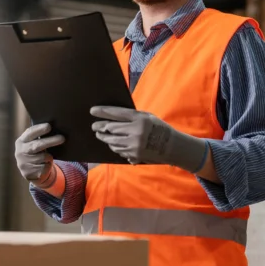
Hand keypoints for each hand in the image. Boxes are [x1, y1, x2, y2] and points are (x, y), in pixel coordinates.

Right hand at [14, 123, 64, 183]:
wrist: (29, 171)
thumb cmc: (35, 153)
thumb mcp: (32, 143)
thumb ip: (37, 137)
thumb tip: (51, 128)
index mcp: (21, 141)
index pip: (30, 133)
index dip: (39, 129)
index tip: (49, 126)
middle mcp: (20, 151)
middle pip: (38, 145)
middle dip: (51, 141)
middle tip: (62, 138)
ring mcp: (23, 163)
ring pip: (43, 157)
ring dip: (48, 157)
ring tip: (47, 157)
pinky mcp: (28, 173)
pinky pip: (44, 167)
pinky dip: (47, 166)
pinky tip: (44, 165)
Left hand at [90, 106, 207, 172]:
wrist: (172, 147)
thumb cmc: (159, 128)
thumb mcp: (148, 117)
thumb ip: (132, 117)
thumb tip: (111, 118)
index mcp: (140, 119)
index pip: (117, 113)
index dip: (103, 112)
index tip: (92, 111)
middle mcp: (136, 131)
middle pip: (111, 128)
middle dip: (100, 127)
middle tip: (94, 126)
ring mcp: (134, 145)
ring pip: (112, 141)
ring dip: (104, 138)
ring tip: (101, 135)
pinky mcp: (134, 155)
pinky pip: (118, 150)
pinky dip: (113, 146)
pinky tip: (111, 143)